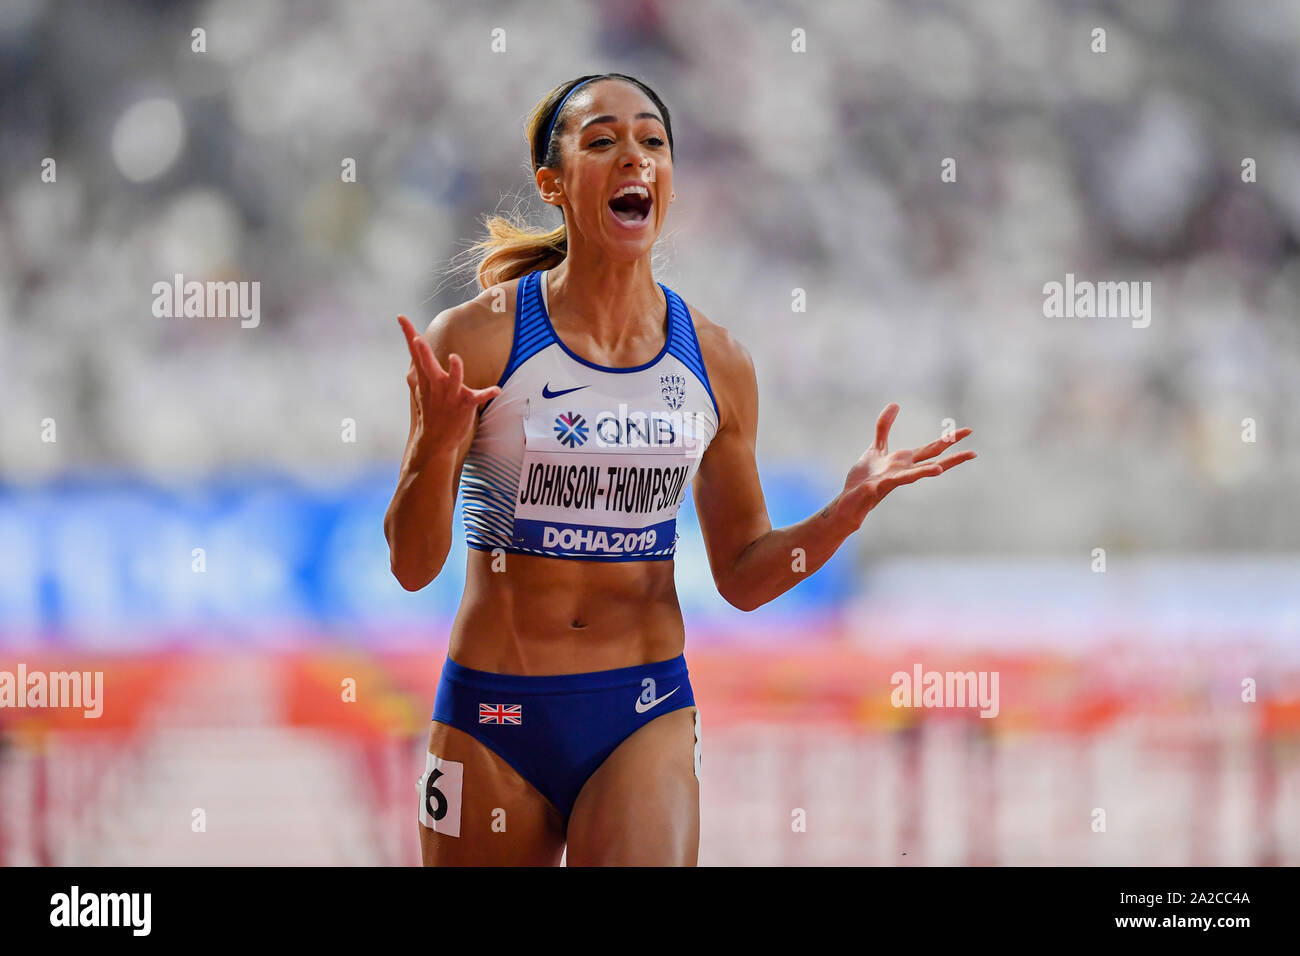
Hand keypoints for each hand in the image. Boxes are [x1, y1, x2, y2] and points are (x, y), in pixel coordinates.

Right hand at [398, 314, 499, 460]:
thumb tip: (416, 347)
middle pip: (428, 365)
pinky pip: (478, 396)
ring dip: (455, 370)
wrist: (436, 440)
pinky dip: (487, 393)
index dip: (409, 333)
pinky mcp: (465, 404)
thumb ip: (422, 367)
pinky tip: (497, 389)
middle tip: (418, 339)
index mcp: (427, 378)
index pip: (415, 352)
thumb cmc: (432, 410)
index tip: (401, 317)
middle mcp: (437, 384)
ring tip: (455, 358)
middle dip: (423, 353)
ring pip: (454, 379)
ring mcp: (451, 395)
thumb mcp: (423, 388)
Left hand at [830, 403, 975, 532]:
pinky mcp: (877, 486)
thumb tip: (895, 404)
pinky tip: (905, 479)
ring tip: (941, 471)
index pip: (932, 448)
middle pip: (931, 462)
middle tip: (973, 453)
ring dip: (926, 472)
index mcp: (905, 461)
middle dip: (951, 457)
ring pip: (914, 475)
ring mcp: (893, 479)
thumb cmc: (865, 477)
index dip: (950, 439)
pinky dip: (900, 478)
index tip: (968, 431)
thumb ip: (885, 426)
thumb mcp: (876, 447)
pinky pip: (890, 481)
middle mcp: (904, 470)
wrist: (851, 500)